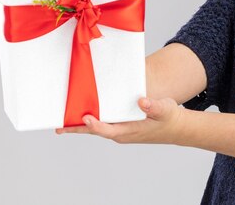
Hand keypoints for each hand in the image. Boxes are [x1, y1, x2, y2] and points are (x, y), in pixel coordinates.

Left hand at [55, 97, 185, 144]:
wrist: (176, 127)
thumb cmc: (169, 118)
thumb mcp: (165, 109)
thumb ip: (154, 106)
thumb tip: (142, 101)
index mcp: (129, 131)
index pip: (108, 130)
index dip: (95, 126)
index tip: (85, 118)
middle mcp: (121, 132)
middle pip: (95, 131)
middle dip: (77, 128)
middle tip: (58, 126)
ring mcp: (120, 130)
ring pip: (97, 127)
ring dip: (80, 123)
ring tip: (63, 119)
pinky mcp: (121, 125)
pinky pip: (103, 122)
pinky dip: (91, 118)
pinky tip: (83, 111)